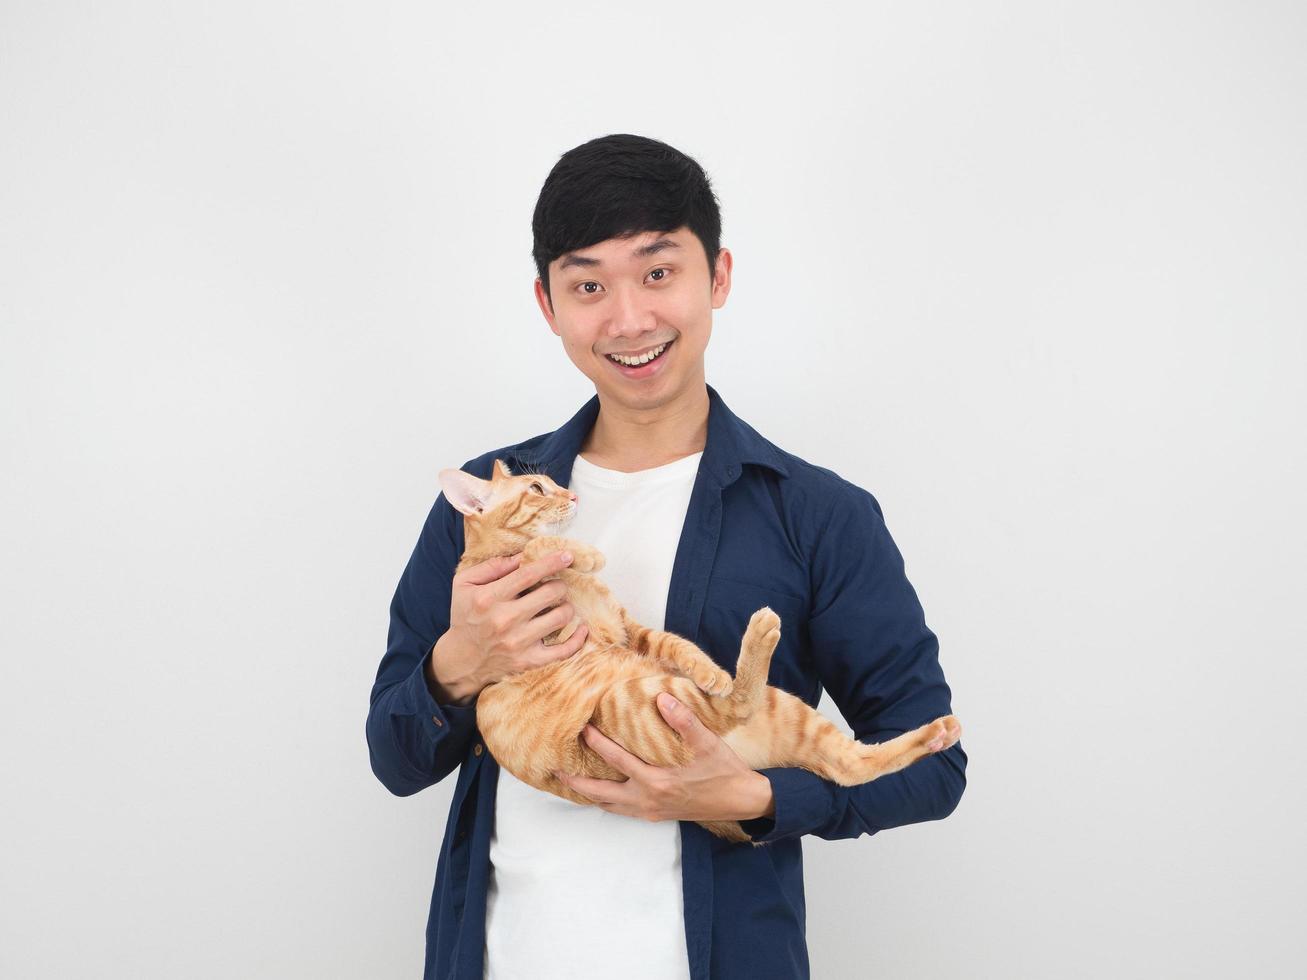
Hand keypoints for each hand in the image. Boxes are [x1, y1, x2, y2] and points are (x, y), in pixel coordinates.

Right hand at [427, 550, 588, 704]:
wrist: (462, 660)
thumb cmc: (465, 616)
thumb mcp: (464, 584)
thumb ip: (491, 567)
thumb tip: (522, 557)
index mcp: (489, 598)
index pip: (528, 574)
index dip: (551, 562)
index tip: (567, 556)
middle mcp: (505, 620)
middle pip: (551, 593)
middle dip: (559, 585)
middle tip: (555, 587)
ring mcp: (519, 642)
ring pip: (561, 616)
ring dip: (565, 607)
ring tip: (558, 606)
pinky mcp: (529, 661)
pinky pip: (564, 650)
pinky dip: (578, 638)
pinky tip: (581, 628)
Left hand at [556, 693, 774, 822]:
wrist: (742, 801)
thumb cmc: (724, 771)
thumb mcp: (708, 743)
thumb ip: (684, 721)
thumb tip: (662, 698)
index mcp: (657, 781)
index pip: (617, 760)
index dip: (597, 744)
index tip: (581, 728)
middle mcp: (648, 800)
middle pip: (601, 793)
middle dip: (576, 782)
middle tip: (555, 771)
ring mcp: (651, 811)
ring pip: (609, 806)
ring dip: (588, 794)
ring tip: (570, 782)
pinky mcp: (656, 815)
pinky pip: (622, 811)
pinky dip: (606, 802)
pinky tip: (601, 794)